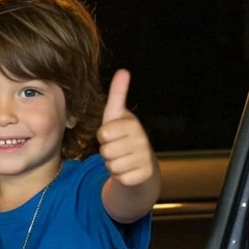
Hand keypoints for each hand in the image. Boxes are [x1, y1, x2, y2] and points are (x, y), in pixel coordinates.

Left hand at [96, 69, 156, 187]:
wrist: (141, 164)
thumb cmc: (123, 137)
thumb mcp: (116, 116)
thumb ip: (118, 95)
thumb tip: (123, 70)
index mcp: (133, 123)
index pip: (104, 133)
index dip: (103, 136)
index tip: (112, 134)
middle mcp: (142, 139)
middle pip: (106, 150)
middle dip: (107, 152)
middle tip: (117, 149)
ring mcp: (145, 157)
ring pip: (112, 166)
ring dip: (112, 165)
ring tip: (122, 159)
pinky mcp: (145, 175)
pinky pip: (120, 178)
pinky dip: (120, 177)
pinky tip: (128, 171)